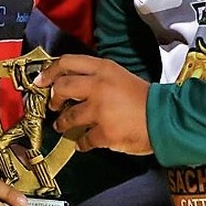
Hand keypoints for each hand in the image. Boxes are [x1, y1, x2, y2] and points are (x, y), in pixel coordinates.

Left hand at [36, 54, 154, 154]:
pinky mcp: (104, 132)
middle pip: (62, 88)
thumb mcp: (121, 77)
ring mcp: (100, 110)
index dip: (49, 71)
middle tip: (53, 105)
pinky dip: (82, 143)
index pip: (67, 62)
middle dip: (53, 98)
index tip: (40, 81)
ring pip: (68, 117)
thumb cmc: (146, 98)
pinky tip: (84, 142)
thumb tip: (74, 86)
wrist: (165, 119)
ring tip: (64, 126)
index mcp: (104, 69)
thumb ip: (98, 78)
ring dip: (63, 123)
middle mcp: (98, 86)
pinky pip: (83, 139)